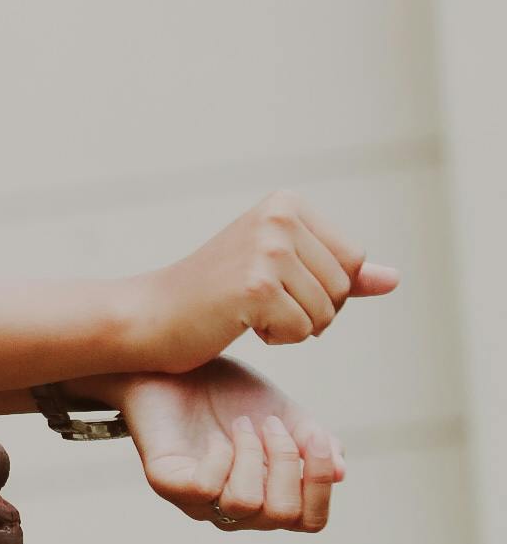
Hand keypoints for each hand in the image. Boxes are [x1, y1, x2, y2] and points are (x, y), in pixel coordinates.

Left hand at [114, 360, 342, 531]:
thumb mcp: (283, 412)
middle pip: (281, 515)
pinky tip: (215, 437)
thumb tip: (342, 472)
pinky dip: (219, 458)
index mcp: (269, 496)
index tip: (318, 441)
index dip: (321, 486)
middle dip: (286, 462)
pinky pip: (204, 489)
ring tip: (240, 425)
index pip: (309, 521)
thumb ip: (313, 441)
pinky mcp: (167, 484)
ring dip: (252, 455)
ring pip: (244, 503)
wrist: (176, 365)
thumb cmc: (229, 394)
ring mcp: (199, 501)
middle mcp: (236, 509)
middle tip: (269, 424)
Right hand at [127, 190, 396, 373]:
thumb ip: (337, 273)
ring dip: (293, 326)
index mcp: (287, 204)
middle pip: (345, 286)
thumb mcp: (280, 274)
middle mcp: (279, 217)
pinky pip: (303, 330)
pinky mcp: (256, 286)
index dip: (323, 288)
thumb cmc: (212, 296)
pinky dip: (276, 339)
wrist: (150, 315)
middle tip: (258, 303)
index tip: (274, 284)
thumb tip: (393, 279)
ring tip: (246, 311)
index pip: (353, 260)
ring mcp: (267, 250)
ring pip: (327, 312)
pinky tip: (237, 322)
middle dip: (311, 310)